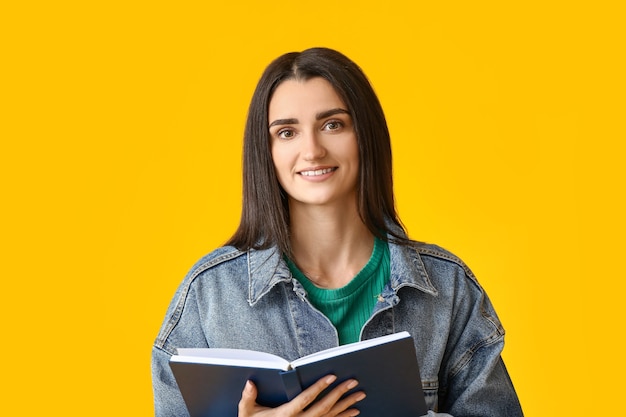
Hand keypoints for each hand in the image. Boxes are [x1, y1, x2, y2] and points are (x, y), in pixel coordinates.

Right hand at [238, 375, 365, 416]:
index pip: (306, 399)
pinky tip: (354, 412)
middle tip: (353, 382)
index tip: (331, 376)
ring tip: (359, 395)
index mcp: (286, 415)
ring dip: (346, 405)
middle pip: (324, 407)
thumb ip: (248, 397)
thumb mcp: (247, 413)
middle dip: (340, 393)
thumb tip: (250, 383)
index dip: (319, 387)